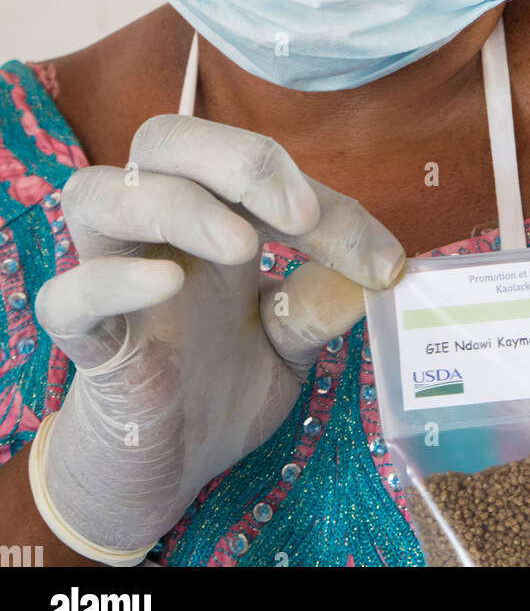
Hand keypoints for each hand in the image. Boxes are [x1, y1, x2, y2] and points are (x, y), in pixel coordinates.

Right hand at [33, 114, 404, 554]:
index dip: (326, 205)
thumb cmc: (221, 384)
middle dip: (235, 157)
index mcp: (211, 216)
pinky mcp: (86, 343)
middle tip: (299, 213)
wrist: (166, 471)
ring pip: (98, 192)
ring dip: (176, 203)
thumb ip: (321, 301)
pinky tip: (165, 283)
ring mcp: (111, 277)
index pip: (256, 171)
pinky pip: (67, 295)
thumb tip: (383, 270)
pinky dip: (111, 280)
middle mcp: (155, 231)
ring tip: (241, 245)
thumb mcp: (289, 339)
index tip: (382, 261)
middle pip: (162, 139)